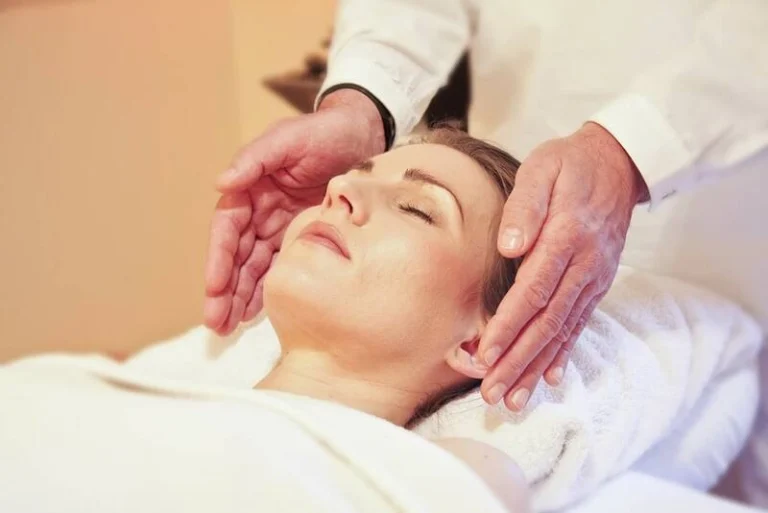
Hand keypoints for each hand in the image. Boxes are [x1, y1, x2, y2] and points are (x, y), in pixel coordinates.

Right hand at [203, 89, 384, 334]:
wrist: (365, 134)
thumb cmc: (324, 132)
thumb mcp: (289, 138)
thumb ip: (255, 158)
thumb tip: (221, 183)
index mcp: (252, 187)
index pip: (228, 228)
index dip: (220, 259)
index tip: (214, 287)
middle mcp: (261, 209)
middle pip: (236, 255)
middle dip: (224, 289)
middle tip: (216, 322)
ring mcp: (281, 225)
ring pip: (254, 266)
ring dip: (240, 296)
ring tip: (229, 327)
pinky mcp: (304, 236)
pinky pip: (280, 266)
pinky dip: (268, 289)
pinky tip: (256, 313)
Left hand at [477, 122, 648, 409]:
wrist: (618, 163)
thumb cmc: (570, 164)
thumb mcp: (543, 168)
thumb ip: (525, 206)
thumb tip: (509, 246)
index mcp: (567, 236)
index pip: (534, 290)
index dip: (509, 325)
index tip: (486, 354)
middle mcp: (585, 265)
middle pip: (547, 321)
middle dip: (518, 360)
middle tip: (494, 394)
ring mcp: (594, 277)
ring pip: (562, 330)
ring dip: (536, 367)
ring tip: (514, 399)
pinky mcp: (597, 283)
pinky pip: (580, 324)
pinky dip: (563, 353)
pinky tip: (550, 378)